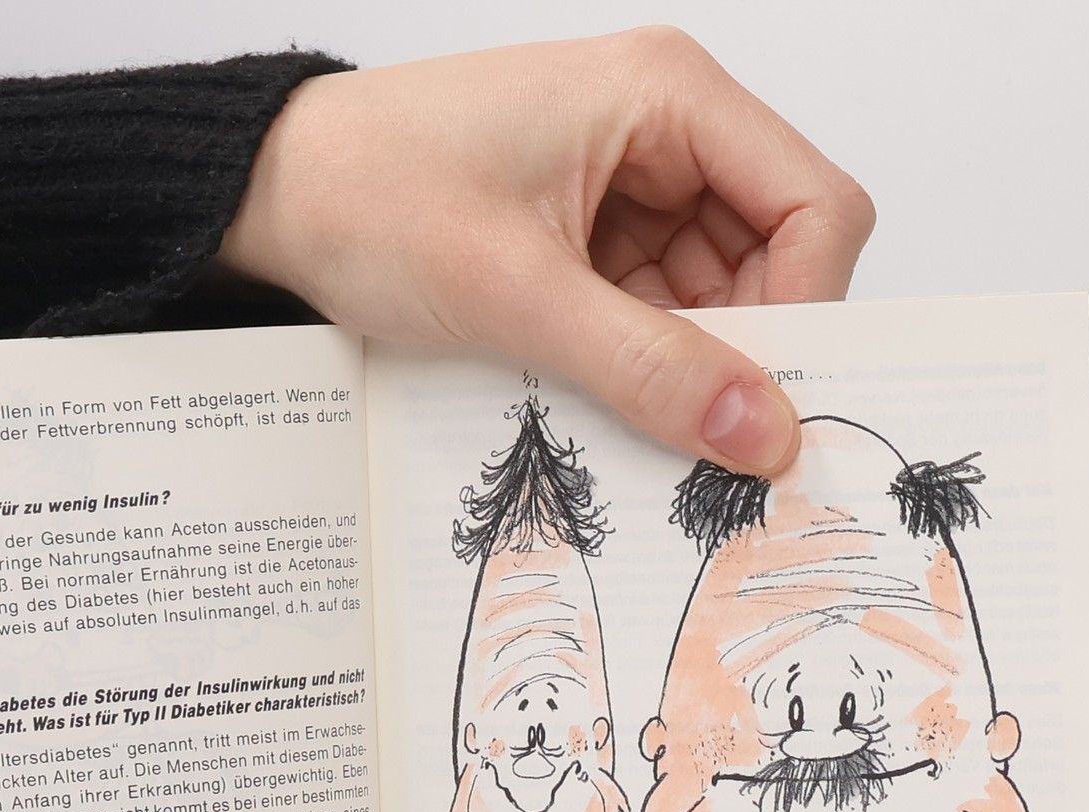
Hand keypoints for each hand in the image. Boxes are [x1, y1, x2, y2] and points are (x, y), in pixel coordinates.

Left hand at [220, 29, 874, 473]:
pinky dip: (640, 367)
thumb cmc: (370, 197)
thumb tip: (760, 431)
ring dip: (684, 367)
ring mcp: (630, 189)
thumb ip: (647, 366)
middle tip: (702, 438)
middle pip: (775, 259)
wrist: (274, 199)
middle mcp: (665, 132)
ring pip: (717, 301)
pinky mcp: (593, 242)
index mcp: (668, 96)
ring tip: (623, 415)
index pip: (815, 206)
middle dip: (742, 350)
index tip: (764, 403)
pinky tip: (597, 400)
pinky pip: (656, 316)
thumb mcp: (518, 295)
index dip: (806, 308)